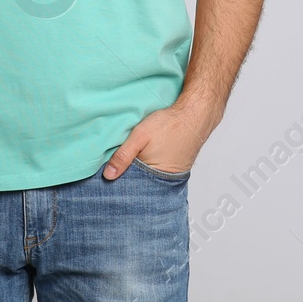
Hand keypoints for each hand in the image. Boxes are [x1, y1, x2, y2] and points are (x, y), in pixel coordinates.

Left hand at [102, 100, 217, 178]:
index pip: (131, 187)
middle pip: (140, 184)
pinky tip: (146, 157)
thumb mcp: (140, 136)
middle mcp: (165, 180)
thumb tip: (108, 175)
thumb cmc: (170, 124)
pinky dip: (151, 166)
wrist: (195, 114)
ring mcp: (173, 175)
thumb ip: (123, 155)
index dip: (119, 180)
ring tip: (133, 161)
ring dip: (141, 171)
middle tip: (117, 168)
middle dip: (129, 178)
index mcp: (154, 177)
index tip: (107, 177)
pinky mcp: (177, 167)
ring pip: (149, 177)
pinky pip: (159, 171)